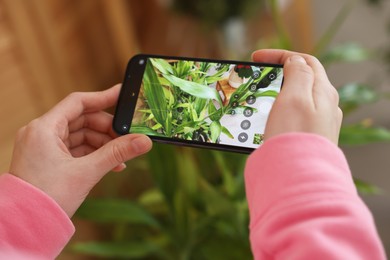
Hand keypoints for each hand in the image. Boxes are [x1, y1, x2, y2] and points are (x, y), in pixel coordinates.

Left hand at [9, 85, 151, 216]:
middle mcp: (42, 133)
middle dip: (107, 130)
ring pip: (81, 135)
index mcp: (44, 128)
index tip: (122, 95)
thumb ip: (117, 153)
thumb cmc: (48, 198)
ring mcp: (44, 146)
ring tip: (121, 158)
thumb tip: (144, 141)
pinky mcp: (49, 159)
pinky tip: (110, 165)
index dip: (102, 98)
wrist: (26, 226)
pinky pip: (75, 149)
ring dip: (103, 145)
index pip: (78, 102)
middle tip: (127, 139)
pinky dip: (93, 154)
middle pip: (82, 120)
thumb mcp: (87, 172)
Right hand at [252, 49, 342, 143]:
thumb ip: (298, 73)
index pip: (304, 61)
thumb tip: (296, 61)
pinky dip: (280, 110)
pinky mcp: (309, 138)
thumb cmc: (294, 136)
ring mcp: (319, 124)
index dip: (280, 55)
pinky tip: (270, 119)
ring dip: (279, 92)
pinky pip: (295, 117)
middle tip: (259, 76)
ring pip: (298, 99)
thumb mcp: (295, 97)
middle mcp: (326, 107)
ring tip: (261, 97)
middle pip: (303, 79)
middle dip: (280, 72)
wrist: (298, 177)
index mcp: (323, 92)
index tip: (256, 58)